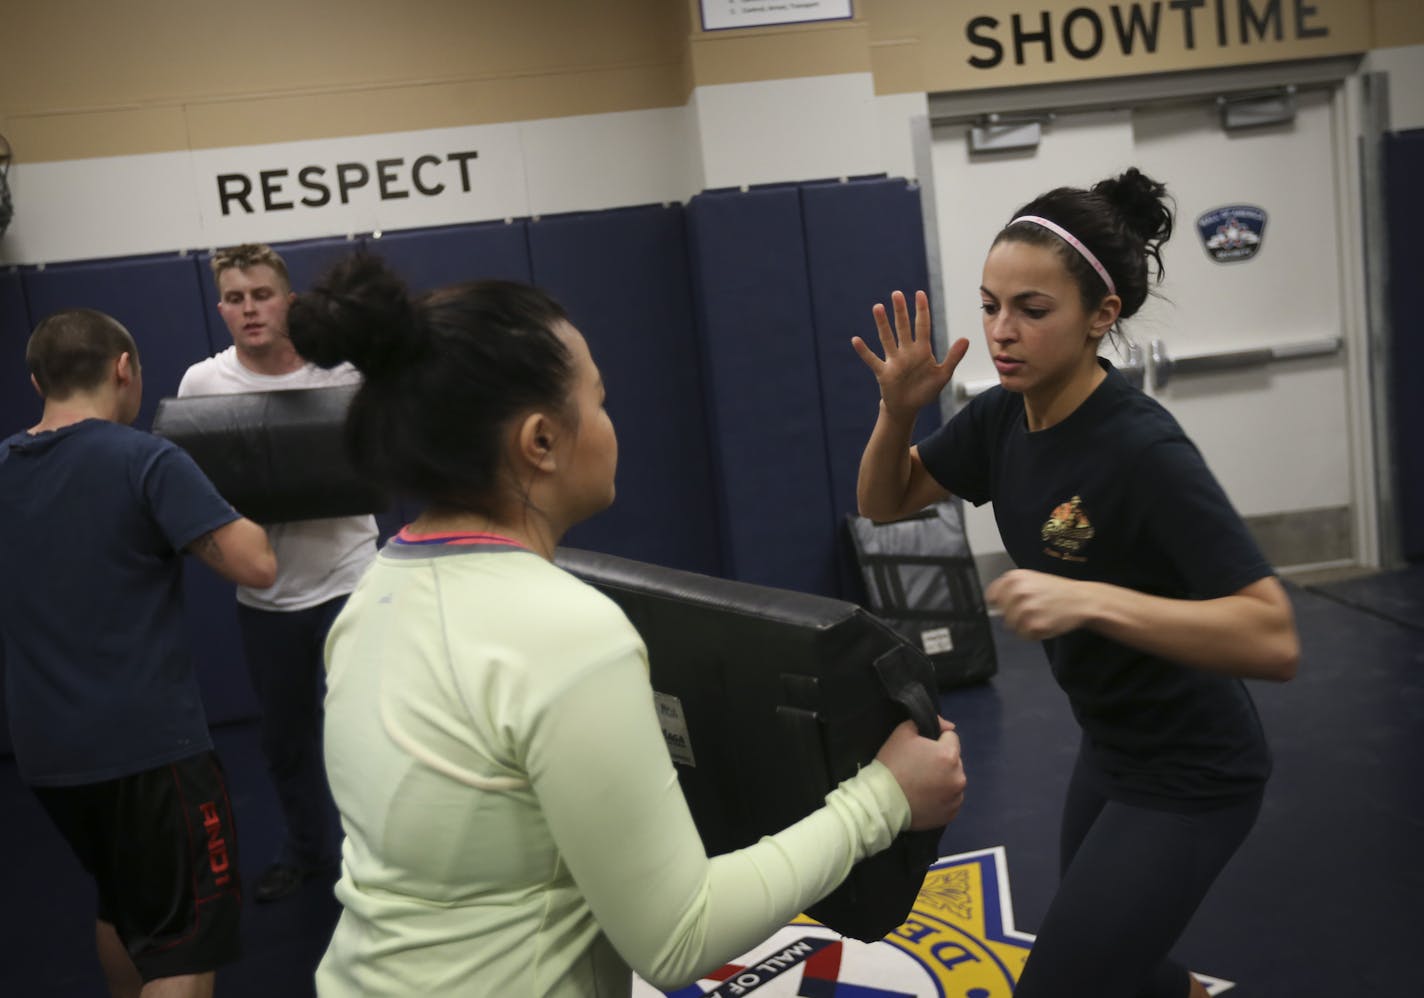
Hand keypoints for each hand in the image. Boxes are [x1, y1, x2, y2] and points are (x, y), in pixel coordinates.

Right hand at [851, 290, 968, 420]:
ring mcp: (894, 361)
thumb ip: (953, 357)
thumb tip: (966, 339)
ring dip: (882, 324)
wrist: (908, 408)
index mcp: (922, 350)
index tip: (920, 294)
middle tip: (896, 294)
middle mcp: (907, 352)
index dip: (922, 311)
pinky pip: (872, 360)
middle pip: (903, 327)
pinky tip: (856, 340)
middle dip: (901, 311)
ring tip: (878, 307)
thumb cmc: (925, 391)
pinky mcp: (884, 373)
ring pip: (887, 338)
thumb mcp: (943, 375)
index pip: (922, 326)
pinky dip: (864, 351)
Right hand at [876, 717, 966, 829]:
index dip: (936, 739)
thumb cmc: (892, 764)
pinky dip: (942, 797)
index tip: (921, 749)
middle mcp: (959, 777)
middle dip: (941, 760)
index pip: (951, 737)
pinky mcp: (951, 814)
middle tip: (920, 766)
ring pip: (954, 780)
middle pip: (954, 760)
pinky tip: (926, 797)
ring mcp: (956, 798)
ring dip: (944, 779)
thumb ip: (926, 722)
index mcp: (949, 755)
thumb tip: (948, 726)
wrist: (882, 801)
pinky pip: (951, 800)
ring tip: (923, 784)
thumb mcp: (903, 733)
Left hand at [986, 569, 1089, 640]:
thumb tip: (991, 602)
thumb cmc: (1055, 590)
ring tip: (1040, 615)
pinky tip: (1045, 622)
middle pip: (1002, 614)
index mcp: (1014, 578)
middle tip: (1034, 609)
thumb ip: (1010, 587)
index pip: (992, 597)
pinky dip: (1033, 633)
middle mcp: (1018, 592)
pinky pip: (1024, 635)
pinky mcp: (1035, 626)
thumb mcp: (1030, 579)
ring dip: (1024, 625)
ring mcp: (1026, 609)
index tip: (1010, 605)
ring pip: (1012, 626)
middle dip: (1015, 615)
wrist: (1081, 600)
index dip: (1000, 603)